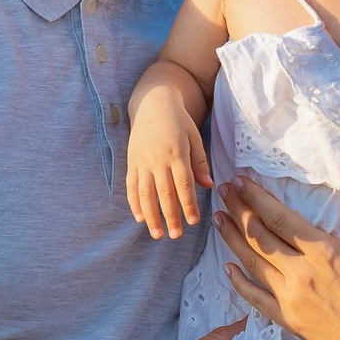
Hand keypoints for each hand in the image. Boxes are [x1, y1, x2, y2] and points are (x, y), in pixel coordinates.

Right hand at [125, 85, 213, 239]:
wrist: (152, 103)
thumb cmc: (178, 122)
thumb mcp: (194, 137)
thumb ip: (200, 162)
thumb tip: (208, 185)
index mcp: (177, 153)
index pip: (183, 184)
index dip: (188, 204)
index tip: (193, 222)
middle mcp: (157, 159)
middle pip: (164, 193)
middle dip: (170, 216)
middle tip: (176, 236)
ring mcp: (142, 161)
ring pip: (145, 193)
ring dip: (150, 215)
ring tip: (157, 234)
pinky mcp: (132, 162)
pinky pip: (131, 186)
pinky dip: (133, 203)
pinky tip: (139, 218)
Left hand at [215, 174, 339, 339]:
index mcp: (324, 254)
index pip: (281, 218)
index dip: (257, 198)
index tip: (240, 180)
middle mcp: (301, 273)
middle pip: (260, 236)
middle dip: (240, 210)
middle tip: (224, 190)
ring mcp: (290, 298)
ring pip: (252, 262)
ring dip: (232, 239)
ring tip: (218, 218)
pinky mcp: (287, 319)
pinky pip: (254, 298)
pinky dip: (238, 282)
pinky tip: (227, 268)